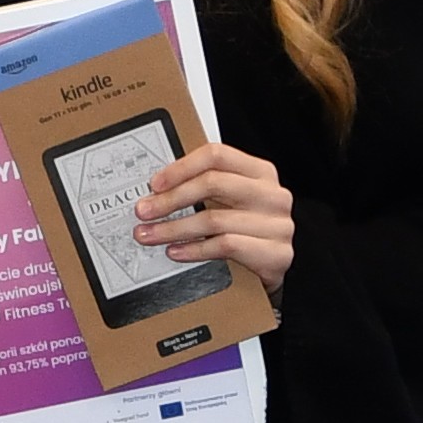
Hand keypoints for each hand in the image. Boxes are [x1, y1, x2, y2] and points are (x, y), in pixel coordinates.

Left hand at [137, 141, 294, 287]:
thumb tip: (157, 191)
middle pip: (213, 184)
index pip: (217, 156)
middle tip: (144, 211)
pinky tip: (176, 251)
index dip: (181, 167)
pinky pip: (226, 246)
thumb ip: (206, 189)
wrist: (276, 266)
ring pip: (214, 219)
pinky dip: (194, 249)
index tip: (155, 184)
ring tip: (151, 235)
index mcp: (261, 172)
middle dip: (171, 199)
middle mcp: (272, 194)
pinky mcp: (276, 254)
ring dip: (174, 228)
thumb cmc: (250, 231)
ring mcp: (278, 225)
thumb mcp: (233, 203)